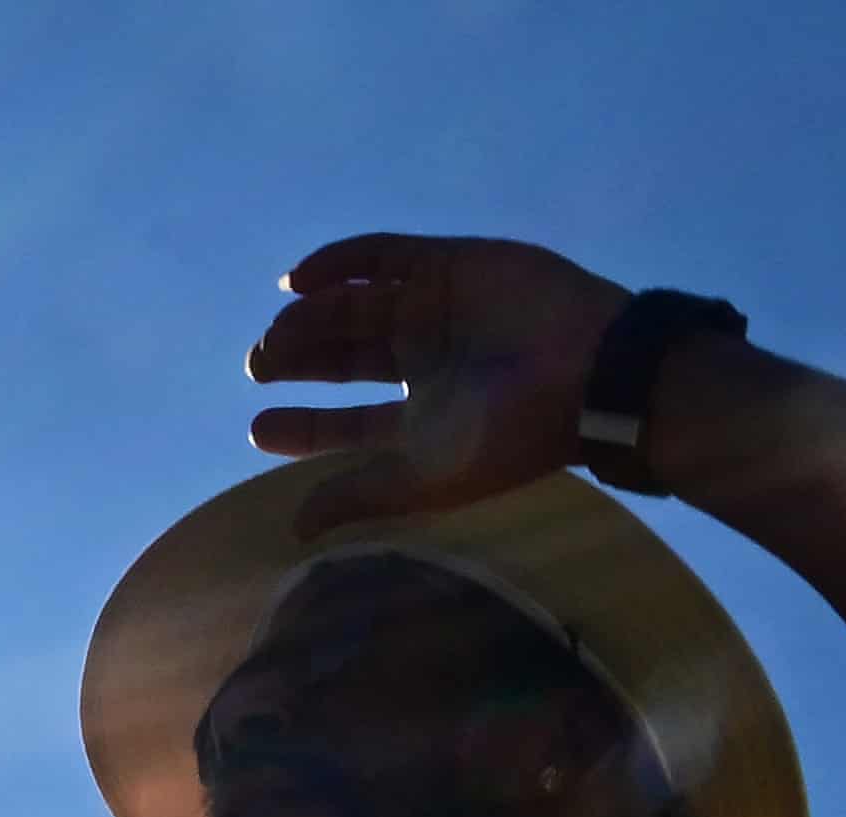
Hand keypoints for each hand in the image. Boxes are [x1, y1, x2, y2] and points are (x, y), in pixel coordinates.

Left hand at [246, 234, 631, 537]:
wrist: (586, 373)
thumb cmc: (507, 437)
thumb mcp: (423, 476)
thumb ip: (359, 496)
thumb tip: (296, 530)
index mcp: (423, 417)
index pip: (349, 422)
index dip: (303, 425)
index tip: (259, 426)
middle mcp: (426, 361)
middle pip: (343, 355)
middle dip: (298, 359)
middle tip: (259, 365)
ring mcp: (436, 309)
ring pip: (354, 305)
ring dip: (310, 317)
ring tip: (278, 334)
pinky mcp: (448, 263)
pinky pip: (380, 256)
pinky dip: (336, 264)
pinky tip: (298, 283)